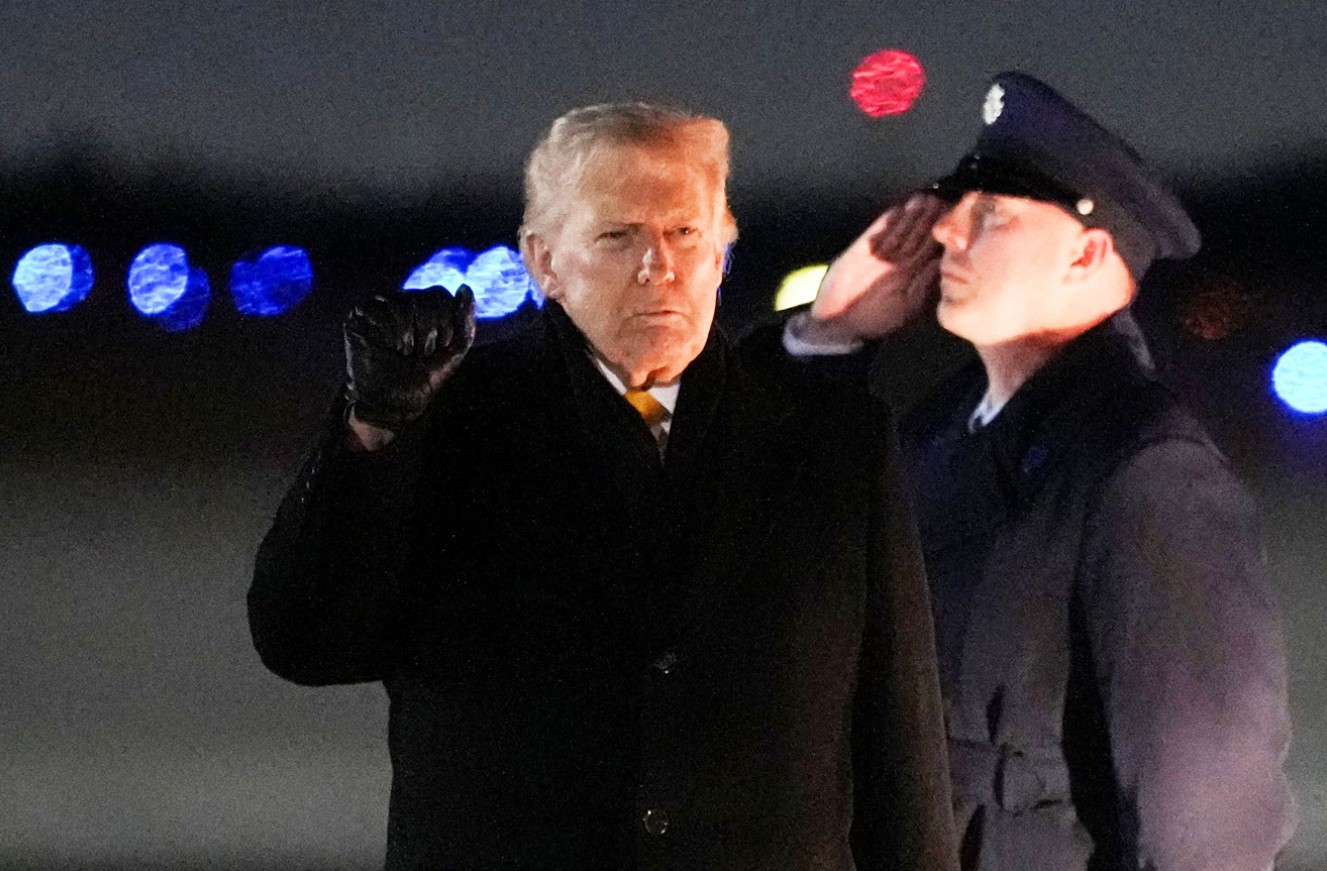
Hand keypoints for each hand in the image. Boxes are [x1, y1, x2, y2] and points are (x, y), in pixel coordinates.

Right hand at [343, 286, 475, 432]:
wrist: (392, 403)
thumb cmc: (421, 378)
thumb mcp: (453, 352)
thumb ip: (464, 321)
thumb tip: (466, 288)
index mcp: (423, 306)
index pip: (440, 295)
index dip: (444, 323)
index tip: (437, 348)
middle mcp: (401, 301)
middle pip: (424, 299)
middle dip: (428, 331)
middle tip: (419, 354)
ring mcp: (379, 307)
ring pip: (403, 303)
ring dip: (409, 336)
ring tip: (403, 353)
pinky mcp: (359, 316)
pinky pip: (381, 311)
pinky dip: (390, 335)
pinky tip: (387, 348)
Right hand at [809, 193, 946, 339]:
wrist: (838, 321)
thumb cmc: (876, 319)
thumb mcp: (907, 307)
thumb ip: (924, 286)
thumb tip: (941, 266)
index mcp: (914, 273)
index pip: (931, 248)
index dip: (941, 233)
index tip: (952, 220)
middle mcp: (899, 260)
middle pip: (917, 234)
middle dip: (928, 218)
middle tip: (939, 201)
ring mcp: (880, 254)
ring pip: (899, 230)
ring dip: (910, 215)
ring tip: (921, 200)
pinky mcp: (860, 250)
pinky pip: (874, 233)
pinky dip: (884, 223)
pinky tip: (895, 211)